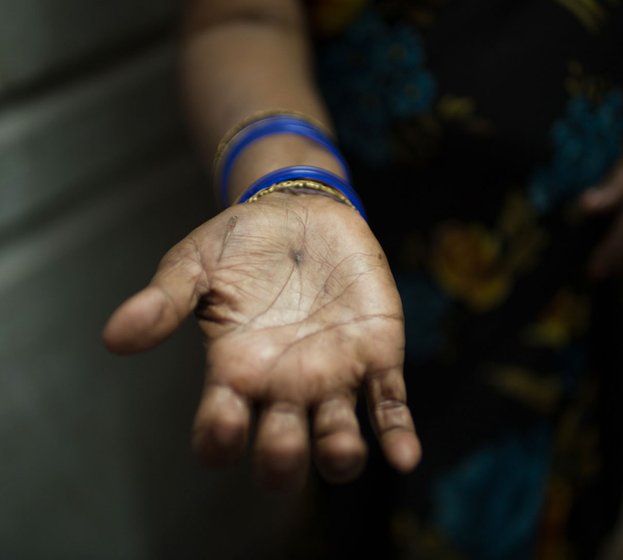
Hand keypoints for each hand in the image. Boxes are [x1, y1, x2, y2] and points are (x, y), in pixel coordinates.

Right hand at [103, 193, 420, 489]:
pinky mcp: (377, 356)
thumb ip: (164, 298)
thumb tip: (114, 338)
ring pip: (338, 441)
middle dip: (281, 461)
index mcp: (236, 371)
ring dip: (341, 458)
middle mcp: (285, 387)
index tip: (220, 428)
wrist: (302, 211)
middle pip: (282, 450)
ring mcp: (334, 377)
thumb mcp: (197, 262)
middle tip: (281, 442)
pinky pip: (389, 408)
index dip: (217, 442)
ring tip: (341, 450)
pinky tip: (403, 455)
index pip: (220, 429)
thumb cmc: (243, 241)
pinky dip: (397, 435)